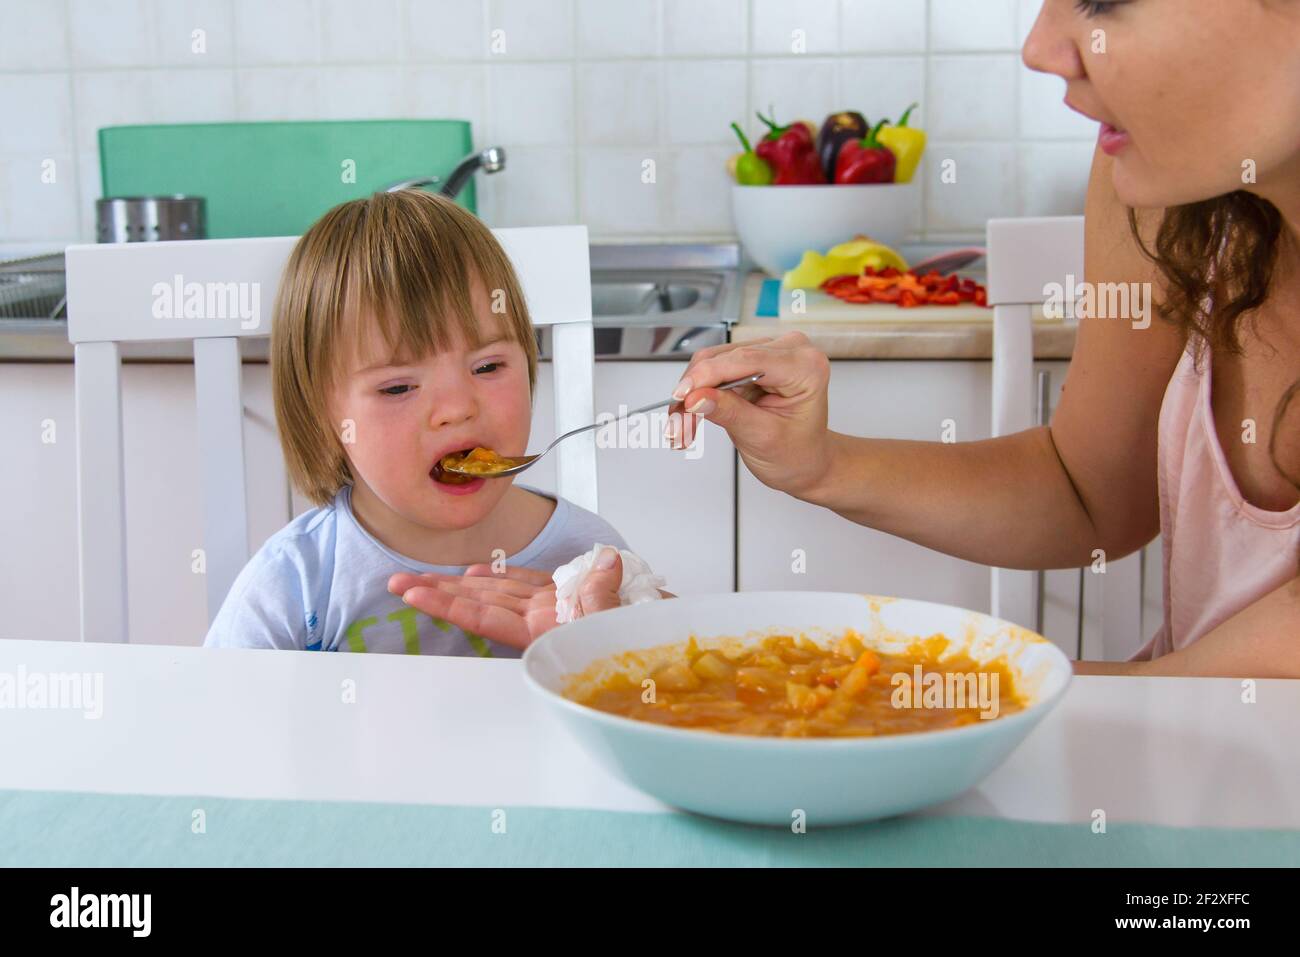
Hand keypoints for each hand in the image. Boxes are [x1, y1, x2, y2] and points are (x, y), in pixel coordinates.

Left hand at [386, 547, 625, 650]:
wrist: (664, 641)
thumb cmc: (642, 641)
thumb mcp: (623, 621)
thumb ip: (606, 594)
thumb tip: (605, 561)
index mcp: (546, 631)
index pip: (485, 618)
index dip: (448, 605)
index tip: (413, 594)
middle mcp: (541, 620)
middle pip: (479, 604)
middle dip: (437, 593)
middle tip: (394, 582)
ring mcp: (551, 608)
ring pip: (495, 594)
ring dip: (458, 585)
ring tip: (421, 578)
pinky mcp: (564, 597)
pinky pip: (525, 586)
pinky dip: (500, 578)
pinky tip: (476, 575)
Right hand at [667, 332, 834, 499]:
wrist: (805, 461)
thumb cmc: (798, 452)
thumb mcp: (764, 437)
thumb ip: (730, 413)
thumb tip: (697, 397)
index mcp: (805, 366)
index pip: (747, 359)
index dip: (708, 375)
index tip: (682, 395)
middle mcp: (789, 351)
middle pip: (725, 358)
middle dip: (694, 392)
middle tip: (678, 426)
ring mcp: (769, 353)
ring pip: (712, 362)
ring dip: (691, 395)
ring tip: (682, 428)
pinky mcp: (751, 361)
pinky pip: (713, 369)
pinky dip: (697, 394)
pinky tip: (688, 417)